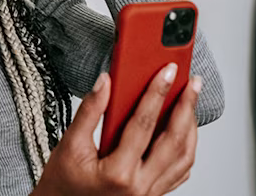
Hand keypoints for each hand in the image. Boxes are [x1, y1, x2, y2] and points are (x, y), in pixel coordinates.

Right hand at [32, 65, 202, 195]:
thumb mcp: (69, 145)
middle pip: (174, 140)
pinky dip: (186, 149)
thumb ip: (89, 112)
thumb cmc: (63, 184)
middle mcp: (140, 185)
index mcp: (118, 172)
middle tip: (192, 84)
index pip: (144, 124)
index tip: (167, 72)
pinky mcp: (152, 195)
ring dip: (191, 128)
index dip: (157, 93)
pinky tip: (183, 133)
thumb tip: (104, 83)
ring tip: (190, 104)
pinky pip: (179, 171)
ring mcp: (149, 192)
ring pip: (184, 157)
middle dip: (186, 107)